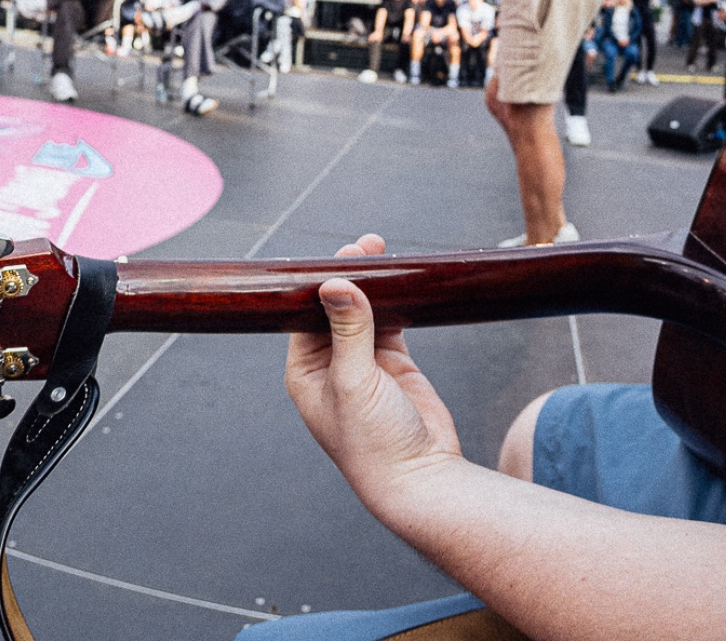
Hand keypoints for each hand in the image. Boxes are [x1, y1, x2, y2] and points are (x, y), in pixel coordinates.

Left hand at [285, 235, 464, 520]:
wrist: (420, 478)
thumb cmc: (374, 443)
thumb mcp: (355, 383)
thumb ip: (348, 331)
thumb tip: (336, 284)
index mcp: (306, 372)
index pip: (305, 315)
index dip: (319, 283)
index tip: (338, 255)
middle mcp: (330, 365)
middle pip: (334, 308)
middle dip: (347, 277)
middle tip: (364, 247)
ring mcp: (363, 364)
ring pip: (363, 312)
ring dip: (371, 286)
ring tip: (382, 254)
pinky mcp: (393, 364)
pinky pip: (389, 322)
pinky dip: (394, 302)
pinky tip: (400, 281)